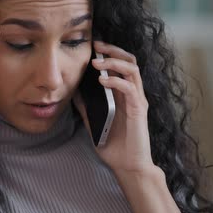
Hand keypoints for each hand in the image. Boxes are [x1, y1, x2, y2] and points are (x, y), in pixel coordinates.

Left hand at [72, 40, 154, 174]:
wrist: (128, 166)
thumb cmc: (114, 146)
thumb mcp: (94, 122)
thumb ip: (86, 106)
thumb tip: (74, 91)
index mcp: (123, 95)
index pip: (120, 65)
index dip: (109, 53)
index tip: (93, 46)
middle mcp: (133, 94)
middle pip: (129, 61)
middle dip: (113, 50)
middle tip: (97, 46)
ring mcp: (138, 100)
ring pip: (132, 70)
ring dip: (114, 62)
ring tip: (97, 62)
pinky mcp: (139, 110)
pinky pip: (130, 88)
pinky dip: (116, 81)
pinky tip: (103, 80)